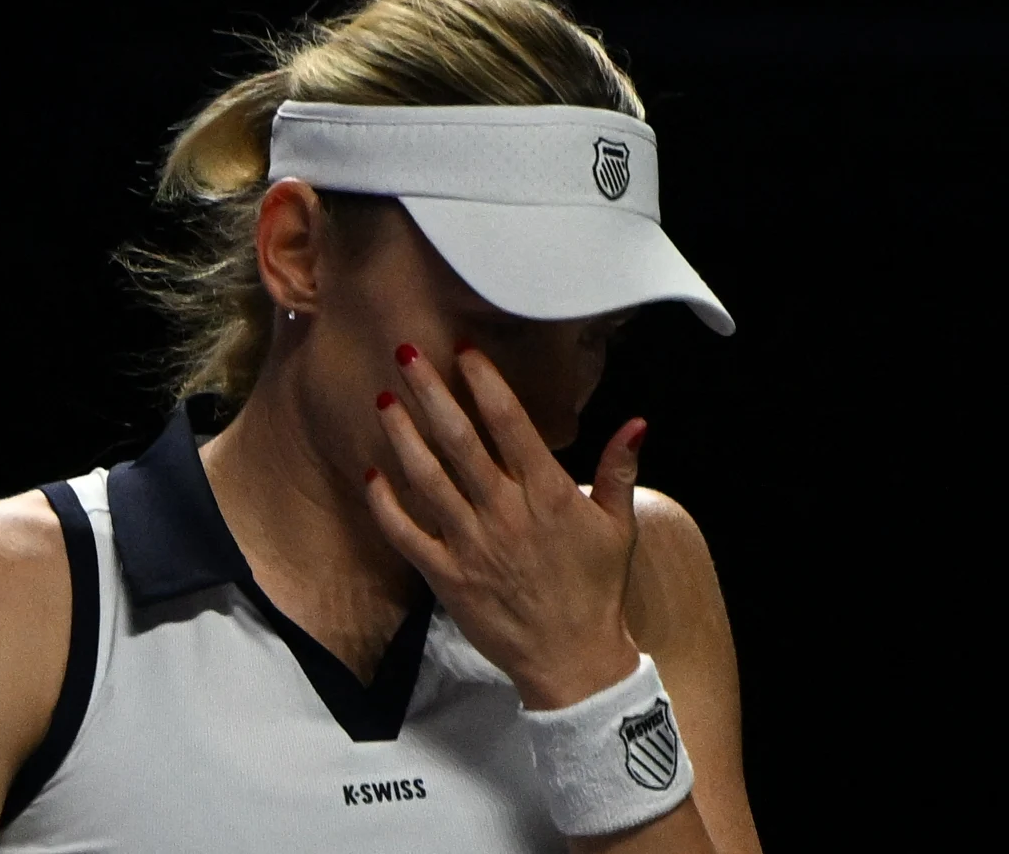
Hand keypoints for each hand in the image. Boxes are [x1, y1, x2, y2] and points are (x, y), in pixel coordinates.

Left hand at [366, 340, 646, 709]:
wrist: (572, 659)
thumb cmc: (596, 588)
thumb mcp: (619, 526)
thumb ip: (620, 470)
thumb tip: (636, 421)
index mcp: (547, 494)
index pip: (510, 425)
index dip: (485, 383)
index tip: (464, 349)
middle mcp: (504, 512)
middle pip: (459, 441)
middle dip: (430, 393)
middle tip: (404, 354)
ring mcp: (471, 543)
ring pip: (427, 479)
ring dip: (402, 437)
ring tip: (382, 401)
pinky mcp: (446, 575)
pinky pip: (407, 534)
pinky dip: (386, 505)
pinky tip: (372, 474)